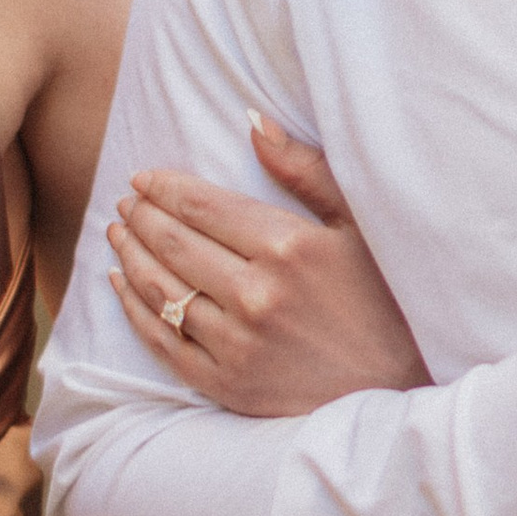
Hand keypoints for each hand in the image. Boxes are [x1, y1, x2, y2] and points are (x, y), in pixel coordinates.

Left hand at [109, 121, 431, 417]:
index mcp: (288, 248)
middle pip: (174, 243)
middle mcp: (256, 295)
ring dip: (131, 254)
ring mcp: (237, 344)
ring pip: (160, 288)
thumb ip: (305, 170)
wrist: (397, 395)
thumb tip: (253, 120)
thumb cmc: (385, 301)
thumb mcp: (357, 227)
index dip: (164, 188)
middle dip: (142, 215)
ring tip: (119, 232)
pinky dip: (133, 308)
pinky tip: (121, 284)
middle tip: (126, 201)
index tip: (143, 177)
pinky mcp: (226, 385)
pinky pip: (163, 340)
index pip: (202, 206)